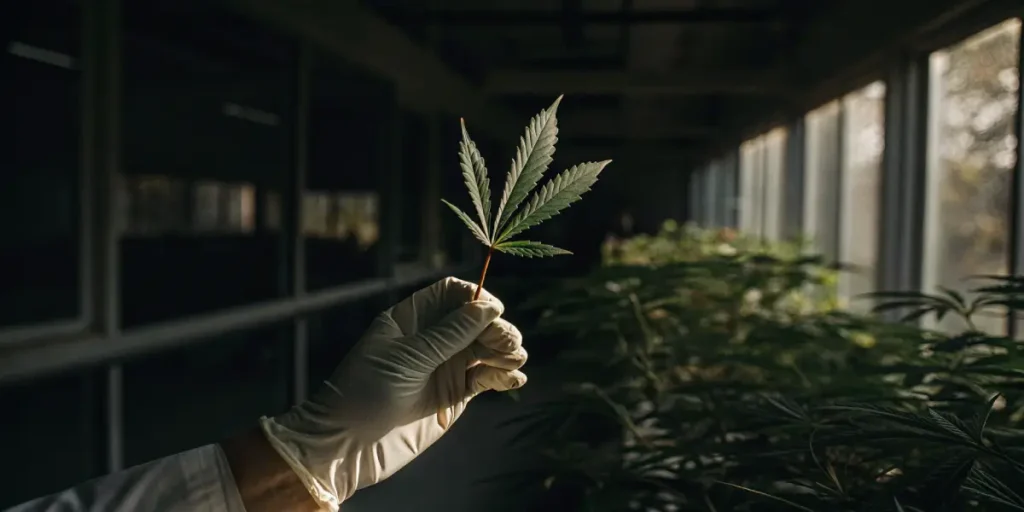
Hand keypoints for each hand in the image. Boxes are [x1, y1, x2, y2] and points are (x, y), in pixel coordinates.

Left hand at [260, 277, 527, 510]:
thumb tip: (489, 306)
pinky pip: (487, 378)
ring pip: (486, 348)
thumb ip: (450, 333)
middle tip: (507, 345)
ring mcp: (444, 368)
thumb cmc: (365, 393)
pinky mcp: (454, 396)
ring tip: (512, 362)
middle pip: (476, 320)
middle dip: (496, 327)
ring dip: (506, 350)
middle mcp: (431, 339)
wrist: (348, 447)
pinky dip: (504, 376)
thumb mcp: (407, 358)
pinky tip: (513, 379)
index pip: (452, 294)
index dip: (475, 298)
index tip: (493, 311)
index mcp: (411, 319)